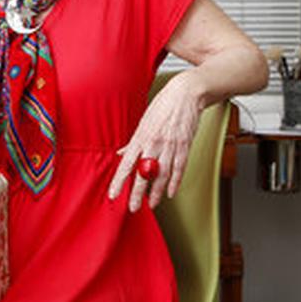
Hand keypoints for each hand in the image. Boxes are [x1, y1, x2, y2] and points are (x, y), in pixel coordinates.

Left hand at [107, 72, 202, 211]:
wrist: (186, 93)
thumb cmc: (163, 105)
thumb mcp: (143, 122)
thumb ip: (133, 141)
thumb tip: (122, 154)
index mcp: (141, 137)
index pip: (126, 164)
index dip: (119, 181)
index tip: (113, 195)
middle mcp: (154, 143)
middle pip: (144, 174)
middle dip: (137, 193)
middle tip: (133, 208)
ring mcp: (170, 145)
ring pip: (162, 175)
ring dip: (156, 192)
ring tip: (152, 204)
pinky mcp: (184, 145)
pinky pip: (179, 168)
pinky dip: (174, 182)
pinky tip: (170, 192)